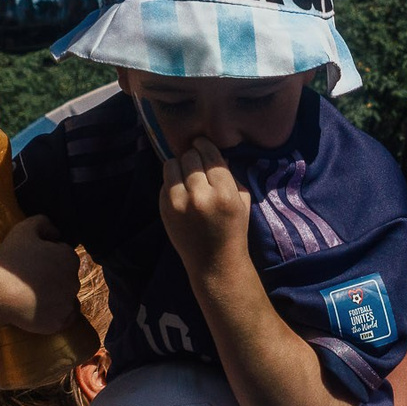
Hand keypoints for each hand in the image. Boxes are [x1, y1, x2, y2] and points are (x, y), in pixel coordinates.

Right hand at [0, 216, 83, 335]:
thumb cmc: (9, 258)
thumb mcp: (24, 229)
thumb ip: (44, 222)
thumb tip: (56, 233)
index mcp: (69, 257)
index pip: (64, 256)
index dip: (49, 257)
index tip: (34, 261)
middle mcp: (74, 281)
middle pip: (67, 277)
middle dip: (54, 277)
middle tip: (32, 279)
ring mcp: (67, 304)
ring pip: (68, 297)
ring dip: (57, 296)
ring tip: (36, 295)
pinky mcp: (59, 323)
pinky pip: (64, 318)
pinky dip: (57, 314)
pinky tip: (42, 309)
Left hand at [157, 139, 256, 279]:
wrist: (214, 262)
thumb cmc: (233, 229)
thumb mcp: (242, 200)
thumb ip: (229, 174)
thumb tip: (212, 152)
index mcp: (224, 193)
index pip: (210, 155)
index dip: (205, 145)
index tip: (202, 143)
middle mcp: (200, 196)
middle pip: (190, 157)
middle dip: (193, 155)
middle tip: (196, 160)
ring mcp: (178, 203)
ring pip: (171, 165)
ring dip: (179, 165)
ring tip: (186, 172)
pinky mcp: (164, 209)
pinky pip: (164, 182)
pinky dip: (172, 181)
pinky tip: (181, 189)